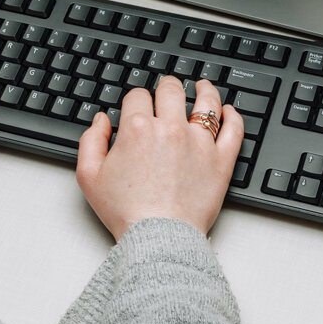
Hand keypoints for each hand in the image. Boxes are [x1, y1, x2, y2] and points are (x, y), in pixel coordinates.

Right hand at [75, 76, 244, 240]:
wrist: (159, 238)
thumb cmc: (126, 212)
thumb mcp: (89, 176)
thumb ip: (91, 141)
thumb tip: (101, 121)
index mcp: (138, 129)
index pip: (137, 96)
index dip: (136, 99)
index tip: (138, 106)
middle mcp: (170, 128)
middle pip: (171, 91)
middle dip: (166, 86)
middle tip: (167, 88)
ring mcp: (199, 142)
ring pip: (206, 102)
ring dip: (204, 90)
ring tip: (203, 86)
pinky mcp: (221, 160)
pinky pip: (233, 130)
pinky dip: (233, 116)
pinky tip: (229, 111)